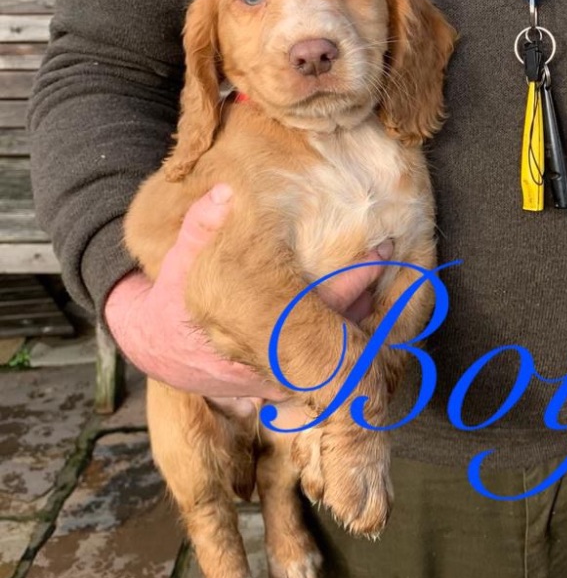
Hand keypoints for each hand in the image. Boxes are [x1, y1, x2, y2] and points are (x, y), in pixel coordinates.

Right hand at [105, 184, 391, 401]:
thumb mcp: (177, 264)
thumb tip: (224, 193)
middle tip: (397, 258)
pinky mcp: (288, 384)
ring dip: (368, 319)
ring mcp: (282, 379)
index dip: (357, 278)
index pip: (318, 305)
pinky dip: (354, 338)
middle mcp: (271, 365)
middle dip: (373, 296)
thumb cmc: (172, 302)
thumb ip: (200, 228)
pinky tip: (374, 309)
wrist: (159, 350)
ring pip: (341, 354)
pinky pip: (331, 362)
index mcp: (251, 333)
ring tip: (392, 279)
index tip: (383, 251)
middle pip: (341, 333)